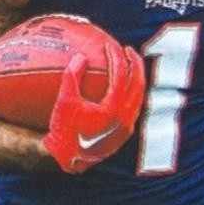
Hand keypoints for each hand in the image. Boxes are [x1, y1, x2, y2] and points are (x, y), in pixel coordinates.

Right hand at [44, 41, 144, 173]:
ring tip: (129, 65)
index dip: (116, 56)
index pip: (121, 76)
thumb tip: (80, 56)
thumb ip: (72, 77)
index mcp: (114, 109)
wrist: (68, 160)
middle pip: (139, 84)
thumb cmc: (64, 130)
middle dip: (135, 63)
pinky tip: (121, 86)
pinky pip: (134, 106)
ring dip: (136, 78)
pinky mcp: (125, 132)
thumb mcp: (64, 101)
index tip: (110, 44)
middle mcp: (126, 118)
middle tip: (127, 49)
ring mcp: (128, 126)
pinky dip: (131, 92)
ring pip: (140, 96)